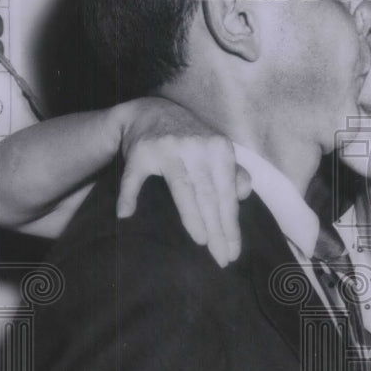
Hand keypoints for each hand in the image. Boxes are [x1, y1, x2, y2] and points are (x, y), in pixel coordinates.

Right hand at [110, 97, 250, 266]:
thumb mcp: (216, 151)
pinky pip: (134, 178)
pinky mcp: (141, 151)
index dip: (231, 225)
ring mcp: (167, 147)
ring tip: (201, 241)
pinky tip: (126, 213)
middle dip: (217, 230)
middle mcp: (196, 147)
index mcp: (219, 149)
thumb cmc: (190, 140)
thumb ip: (232, 174)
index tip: (233, 252)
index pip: (227, 194)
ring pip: (182, 189)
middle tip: (221, 259)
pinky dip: (128, 195)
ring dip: (192, 217)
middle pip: (209, 195)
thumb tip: (244, 195)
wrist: (151, 111)